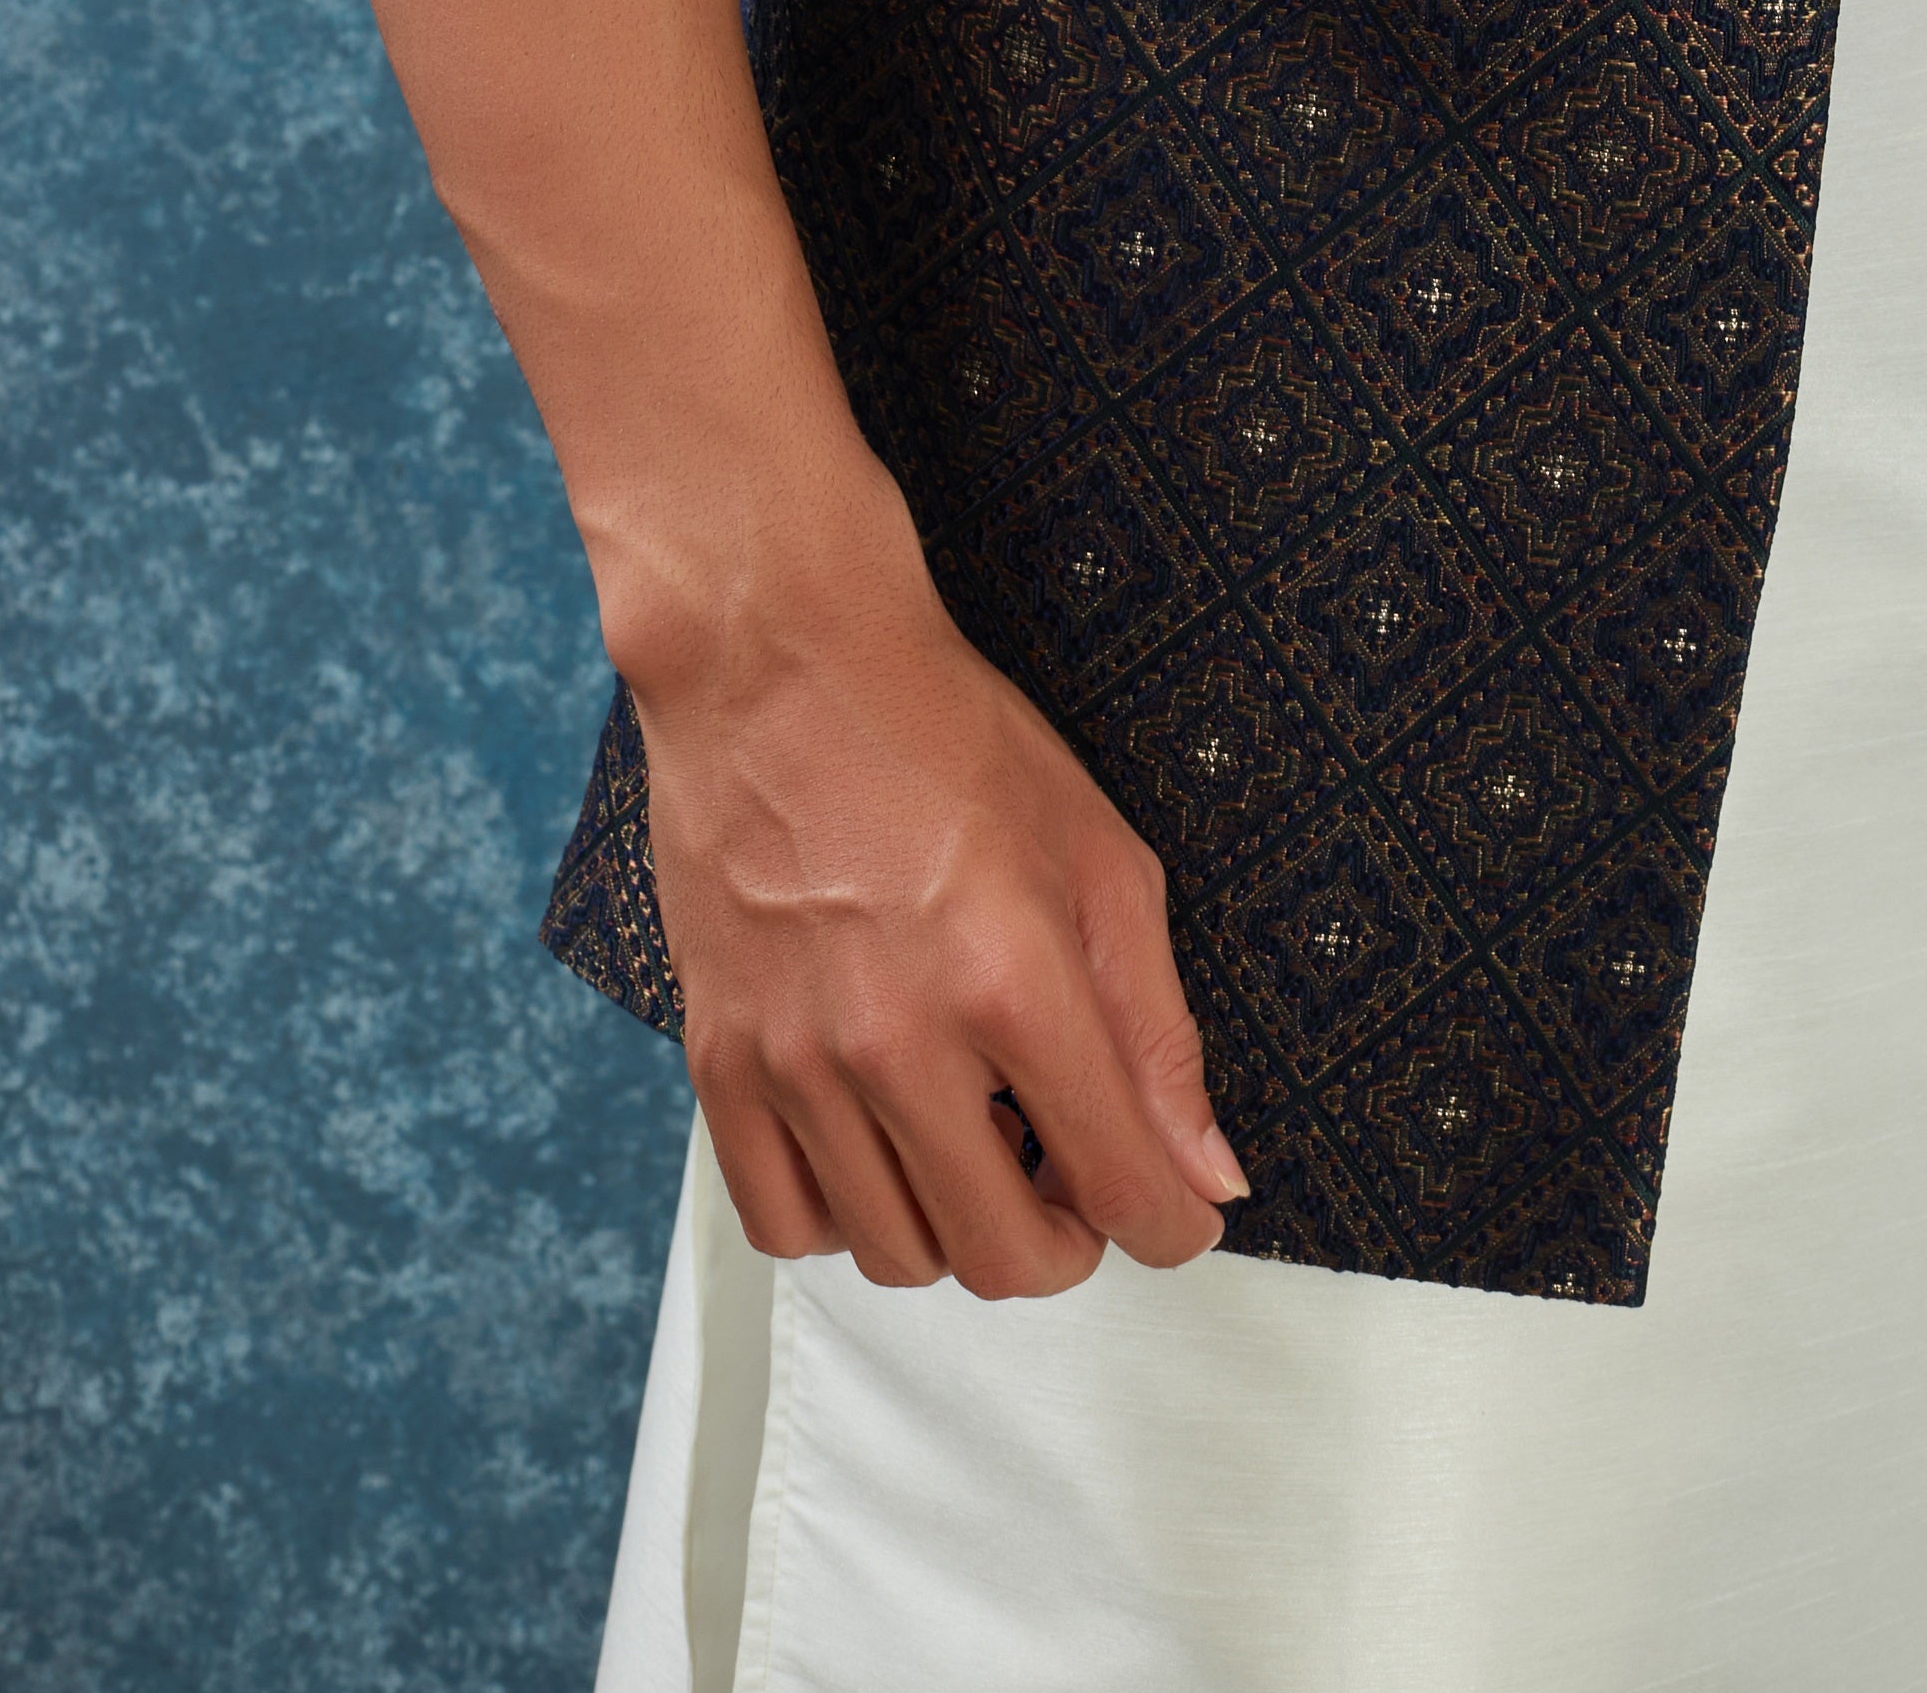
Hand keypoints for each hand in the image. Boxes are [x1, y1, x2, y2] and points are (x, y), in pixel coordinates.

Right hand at [631, 539, 1247, 1296]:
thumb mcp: (1102, 857)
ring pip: (900, 1255)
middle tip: (1076, 1174)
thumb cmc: (947, 739)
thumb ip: (1159, 1031)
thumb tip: (1206, 1173)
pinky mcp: (719, 1063)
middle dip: (1069, 1241)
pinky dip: (852, 1218)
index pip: (1118, 1190)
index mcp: (1012, 982)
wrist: (781, 667)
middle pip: (1005, 1258)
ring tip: (981, 1136)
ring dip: (962, 1225)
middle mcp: (898, 1043)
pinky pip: (787, 1224)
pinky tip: (885, 1145)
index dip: (1169, 1227)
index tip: (1175, 1215)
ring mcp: (796, 1061)